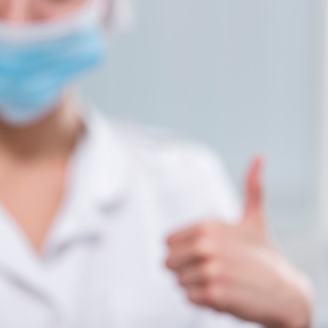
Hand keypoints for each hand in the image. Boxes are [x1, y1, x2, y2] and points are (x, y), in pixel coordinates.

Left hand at [165, 157, 311, 327]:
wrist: (289, 292)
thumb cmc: (266, 255)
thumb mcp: (255, 219)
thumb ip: (252, 188)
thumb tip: (260, 156)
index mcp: (207, 226)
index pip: (167, 244)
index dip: (184, 253)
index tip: (207, 255)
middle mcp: (206, 245)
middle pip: (168, 263)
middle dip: (186, 270)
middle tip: (214, 272)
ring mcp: (211, 270)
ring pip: (178, 282)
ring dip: (196, 287)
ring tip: (222, 283)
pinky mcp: (215, 294)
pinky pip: (190, 298)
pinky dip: (203, 301)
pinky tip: (224, 296)